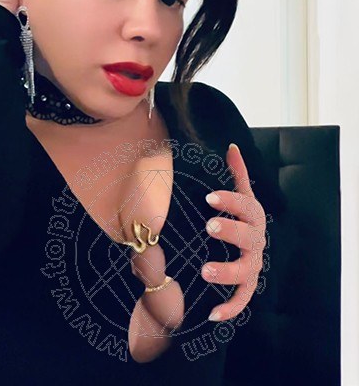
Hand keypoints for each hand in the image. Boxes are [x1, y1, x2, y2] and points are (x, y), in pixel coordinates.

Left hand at [202, 143, 266, 321]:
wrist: (241, 247)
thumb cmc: (236, 216)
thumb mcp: (237, 194)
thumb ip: (236, 173)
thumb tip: (231, 146)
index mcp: (253, 216)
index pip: (246, 206)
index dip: (230, 201)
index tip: (209, 197)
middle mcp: (257, 240)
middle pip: (249, 236)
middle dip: (231, 231)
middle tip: (209, 227)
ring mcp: (253, 264)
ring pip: (246, 271)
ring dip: (227, 271)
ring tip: (204, 270)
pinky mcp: (247, 286)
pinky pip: (243, 299)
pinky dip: (231, 308)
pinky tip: (213, 314)